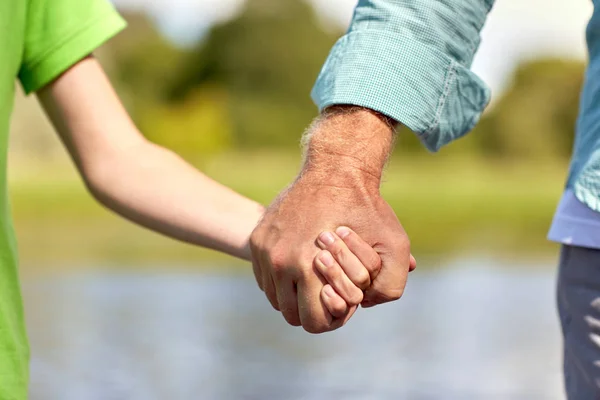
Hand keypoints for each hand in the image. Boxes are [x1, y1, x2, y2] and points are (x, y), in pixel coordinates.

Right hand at [250, 106, 412, 332]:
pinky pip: (264, 277)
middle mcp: (280, 261)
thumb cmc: (366, 208)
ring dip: (294, 295)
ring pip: (275, 297)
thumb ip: (390, 285)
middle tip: (330, 291)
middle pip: (291, 314)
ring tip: (316, 279)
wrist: (335, 169)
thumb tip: (363, 305)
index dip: (332, 318)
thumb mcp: (394, 244)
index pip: (313, 322)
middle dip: (312, 308)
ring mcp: (265, 250)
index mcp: (308, 267)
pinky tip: (300, 266)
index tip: (343, 300)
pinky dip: (280, 279)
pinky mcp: (258, 239)